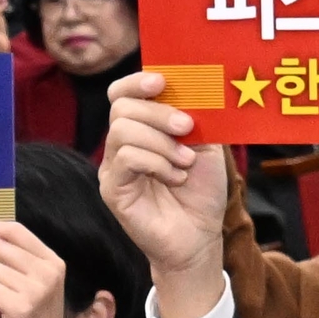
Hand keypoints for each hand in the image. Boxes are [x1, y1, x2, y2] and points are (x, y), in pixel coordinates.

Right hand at [98, 74, 232, 310]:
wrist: (201, 236)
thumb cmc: (202, 191)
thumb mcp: (207, 147)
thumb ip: (197, 117)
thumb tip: (193, 87)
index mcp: (142, 128)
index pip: (122, 94)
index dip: (136, 83)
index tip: (162, 81)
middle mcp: (121, 143)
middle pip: (121, 107)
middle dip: (158, 112)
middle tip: (186, 127)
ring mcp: (113, 166)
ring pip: (122, 131)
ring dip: (162, 142)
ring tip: (185, 161)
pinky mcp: (111, 188)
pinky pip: (126, 158)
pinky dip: (156, 163)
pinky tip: (175, 177)